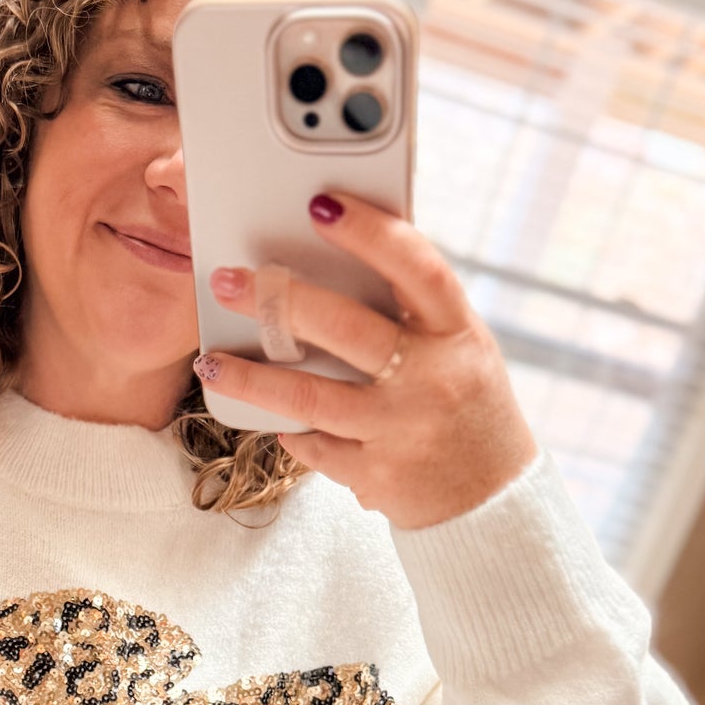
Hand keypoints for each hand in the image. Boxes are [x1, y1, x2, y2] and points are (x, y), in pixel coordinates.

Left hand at [197, 188, 540, 529]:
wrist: (492, 500)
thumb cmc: (466, 407)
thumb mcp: (458, 350)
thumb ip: (411, 313)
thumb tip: (336, 260)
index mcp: (457, 333)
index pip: (416, 267)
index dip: (370, 232)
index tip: (321, 204)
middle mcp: (432, 379)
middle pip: (345, 328)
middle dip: (279, 301)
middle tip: (228, 281)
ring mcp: (401, 430)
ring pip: (310, 397)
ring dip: (251, 379)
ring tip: (212, 362)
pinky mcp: (375, 475)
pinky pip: (314, 446)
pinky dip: (290, 430)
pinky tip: (272, 418)